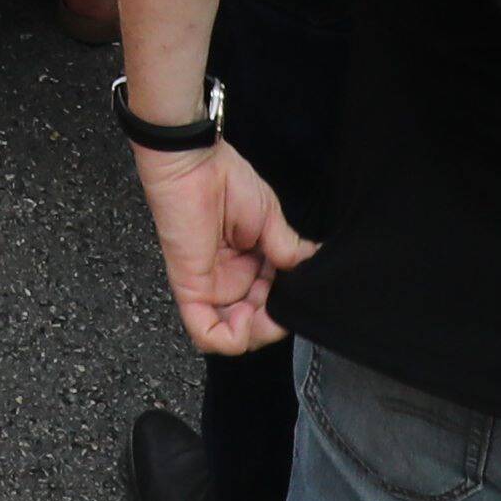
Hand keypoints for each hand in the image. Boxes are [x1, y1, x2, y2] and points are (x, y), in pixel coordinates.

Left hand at [135, 137, 317, 353]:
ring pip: (233, 335)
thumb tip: (310, 272)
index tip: (300, 293)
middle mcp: (228, 280)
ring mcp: (208, 287)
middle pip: (255, 324)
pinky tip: (248, 317)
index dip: (286, 306)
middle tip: (286, 304)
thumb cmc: (226, 180)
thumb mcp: (271, 219)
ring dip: (257, 331)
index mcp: (247, 264)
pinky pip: (206, 333)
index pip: (271, 303)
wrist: (194, 162)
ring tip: (269, 308)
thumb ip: (288, 252)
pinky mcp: (190, 288)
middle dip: (275, 322)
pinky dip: (232, 338)